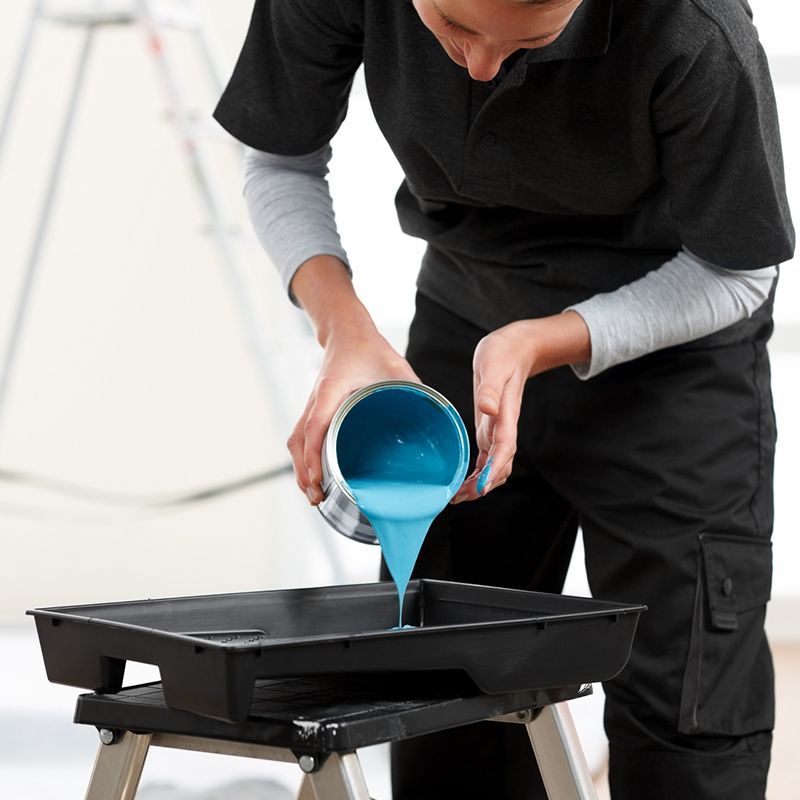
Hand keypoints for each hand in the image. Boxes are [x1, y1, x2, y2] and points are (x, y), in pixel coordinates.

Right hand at [287, 317, 418, 505]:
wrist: (348, 332)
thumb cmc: (370, 348)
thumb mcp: (396, 368)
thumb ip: (415, 391)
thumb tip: (437, 419)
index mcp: (332, 390)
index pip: (316, 425)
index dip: (314, 454)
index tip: (318, 477)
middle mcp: (317, 400)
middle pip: (299, 440)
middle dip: (304, 471)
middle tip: (317, 496)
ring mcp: (313, 405)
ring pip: (296, 441)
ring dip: (301, 469)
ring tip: (314, 494)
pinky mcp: (315, 409)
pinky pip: (302, 437)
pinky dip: (305, 458)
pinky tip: (315, 475)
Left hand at [452, 312, 590, 502]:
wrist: (516, 348)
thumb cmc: (503, 354)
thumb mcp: (494, 365)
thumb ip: (491, 388)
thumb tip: (488, 408)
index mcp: (506, 415)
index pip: (504, 449)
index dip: (494, 471)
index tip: (480, 488)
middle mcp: (504, 428)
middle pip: (500, 466)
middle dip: (483, 486)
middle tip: (458, 498)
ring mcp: (499, 430)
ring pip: (494, 466)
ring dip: (479, 484)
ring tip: (456, 496)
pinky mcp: (491, 429)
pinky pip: (487, 458)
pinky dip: (478, 473)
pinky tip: (463, 480)